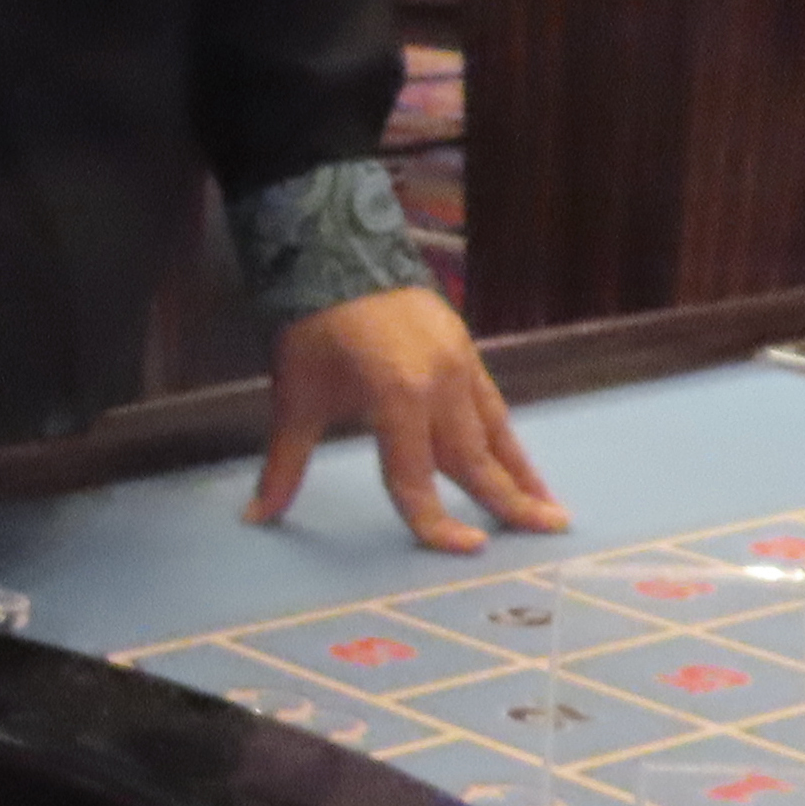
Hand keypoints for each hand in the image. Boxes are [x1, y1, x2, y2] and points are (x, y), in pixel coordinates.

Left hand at [249, 285, 566, 552]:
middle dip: (510, 500)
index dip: (436, 521)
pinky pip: (492, 403)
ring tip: (549, 507)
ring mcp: (459, 365)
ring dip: (521, 471)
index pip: (416, 478)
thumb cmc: (311, 332)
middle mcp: (439, 386)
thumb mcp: (294, 400)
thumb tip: (255, 517)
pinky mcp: (466, 350)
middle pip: (474, 458)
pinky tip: (518, 457)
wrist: (336, 256)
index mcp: (396, 399)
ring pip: (495, 431)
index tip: (468, 549)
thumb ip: (284, 465)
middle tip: (549, 532)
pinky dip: (507, 436)